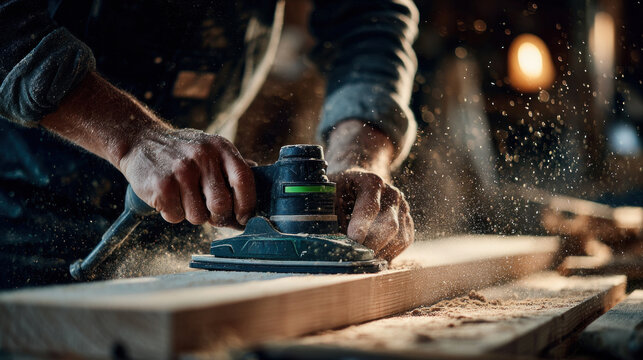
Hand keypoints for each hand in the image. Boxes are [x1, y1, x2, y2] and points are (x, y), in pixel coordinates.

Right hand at [41, 72, 254, 227]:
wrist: (140, 140)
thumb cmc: (181, 151)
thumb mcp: (211, 147)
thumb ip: (233, 167)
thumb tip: (259, 192)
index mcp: (220, 148)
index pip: (244, 181)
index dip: (247, 204)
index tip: (243, 217)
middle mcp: (202, 157)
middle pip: (222, 205)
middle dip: (218, 217)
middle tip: (210, 214)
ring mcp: (181, 171)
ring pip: (198, 216)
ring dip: (192, 215)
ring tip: (184, 198)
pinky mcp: (161, 186)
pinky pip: (176, 217)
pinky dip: (173, 213)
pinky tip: (168, 197)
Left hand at [330, 169, 413, 260]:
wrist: (354, 183)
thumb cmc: (338, 191)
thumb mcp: (328, 197)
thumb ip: (329, 217)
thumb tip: (331, 243)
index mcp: (370, 182)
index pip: (370, 207)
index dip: (362, 226)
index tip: (354, 241)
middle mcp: (391, 194)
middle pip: (389, 226)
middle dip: (372, 246)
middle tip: (355, 259)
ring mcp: (402, 207)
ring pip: (399, 238)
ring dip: (380, 252)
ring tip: (361, 258)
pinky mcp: (406, 221)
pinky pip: (403, 243)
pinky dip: (389, 253)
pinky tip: (373, 256)